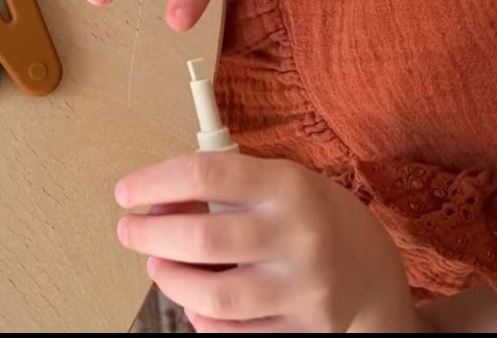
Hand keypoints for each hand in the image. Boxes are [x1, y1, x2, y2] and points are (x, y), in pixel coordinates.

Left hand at [114, 153, 424, 332]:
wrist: (371, 270)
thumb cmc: (309, 216)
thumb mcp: (274, 182)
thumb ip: (220, 189)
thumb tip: (155, 206)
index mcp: (288, 187)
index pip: (205, 175)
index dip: (154, 182)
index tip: (126, 192)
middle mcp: (299, 237)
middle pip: (201, 240)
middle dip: (149, 236)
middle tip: (130, 232)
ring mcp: (305, 288)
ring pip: (212, 296)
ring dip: (170, 280)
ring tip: (160, 266)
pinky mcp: (306, 329)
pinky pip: (233, 333)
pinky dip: (202, 318)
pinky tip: (194, 301)